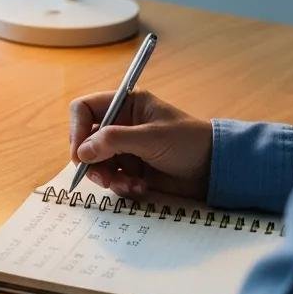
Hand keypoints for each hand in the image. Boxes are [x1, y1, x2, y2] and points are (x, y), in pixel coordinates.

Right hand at [69, 89, 212, 200]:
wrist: (215, 170)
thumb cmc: (189, 142)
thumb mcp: (151, 138)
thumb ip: (114, 141)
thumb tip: (82, 152)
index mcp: (125, 105)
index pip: (84, 110)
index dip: (77, 129)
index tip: (80, 154)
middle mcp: (120, 125)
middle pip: (85, 140)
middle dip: (92, 161)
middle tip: (103, 178)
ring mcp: (125, 148)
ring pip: (96, 163)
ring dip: (107, 177)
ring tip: (128, 185)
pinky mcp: (131, 169)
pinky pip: (112, 179)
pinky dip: (121, 186)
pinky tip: (140, 188)